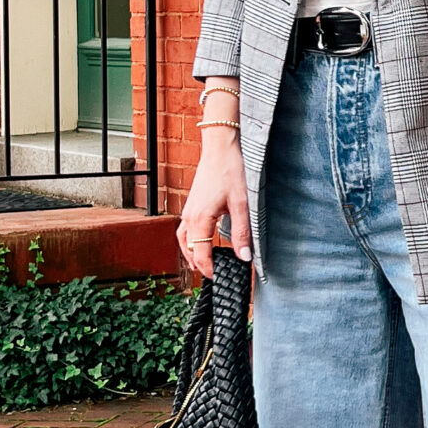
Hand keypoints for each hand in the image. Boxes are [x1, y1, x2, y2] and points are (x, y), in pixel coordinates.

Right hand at [178, 134, 251, 275]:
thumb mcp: (240, 205)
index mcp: (200, 220)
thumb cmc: (229, 172)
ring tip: (200, 264)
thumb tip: (244, 256)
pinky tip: (199, 240)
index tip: (218, 278)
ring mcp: (188, 209)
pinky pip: (184, 228)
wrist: (219, 149)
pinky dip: (188, 240)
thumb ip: (242, 233)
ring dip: (190, 253)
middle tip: (209, 276)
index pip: (200, 254)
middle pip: (187, 249)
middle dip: (197, 264)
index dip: (208, 269)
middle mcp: (190, 216)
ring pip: (183, 239)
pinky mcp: (191, 204)